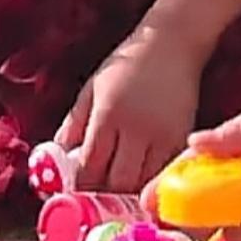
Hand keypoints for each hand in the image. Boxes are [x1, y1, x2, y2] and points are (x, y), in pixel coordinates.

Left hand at [56, 32, 201, 192]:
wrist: (173, 44)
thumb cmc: (127, 64)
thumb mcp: (92, 88)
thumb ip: (74, 123)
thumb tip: (58, 154)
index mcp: (108, 115)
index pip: (91, 166)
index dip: (80, 185)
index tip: (75, 192)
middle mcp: (136, 129)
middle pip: (118, 181)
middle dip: (105, 194)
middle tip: (96, 197)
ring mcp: (163, 136)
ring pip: (144, 182)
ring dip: (128, 192)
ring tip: (117, 192)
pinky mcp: (182, 138)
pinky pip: (164, 172)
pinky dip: (151, 181)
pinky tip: (141, 179)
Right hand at [175, 86, 240, 240]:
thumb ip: (239, 132)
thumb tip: (194, 143)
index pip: (205, 168)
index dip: (178, 182)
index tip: (152, 198)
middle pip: (216, 204)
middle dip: (192, 217)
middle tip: (168, 228)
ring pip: (240, 229)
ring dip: (224, 234)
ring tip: (208, 238)